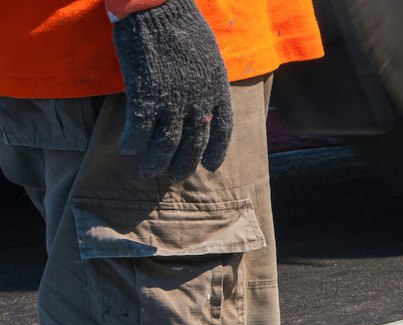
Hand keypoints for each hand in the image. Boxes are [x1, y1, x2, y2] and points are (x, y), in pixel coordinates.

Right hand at [112, 0, 232, 179]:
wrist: (157, 7)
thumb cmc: (181, 24)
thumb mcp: (208, 56)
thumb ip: (207, 82)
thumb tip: (204, 101)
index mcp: (218, 89)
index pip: (223, 129)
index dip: (216, 150)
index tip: (210, 166)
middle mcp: (199, 100)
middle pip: (194, 143)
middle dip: (182, 164)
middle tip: (172, 176)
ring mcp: (173, 99)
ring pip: (166, 143)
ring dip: (155, 161)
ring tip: (147, 172)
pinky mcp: (146, 94)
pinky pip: (139, 128)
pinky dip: (132, 142)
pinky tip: (126, 149)